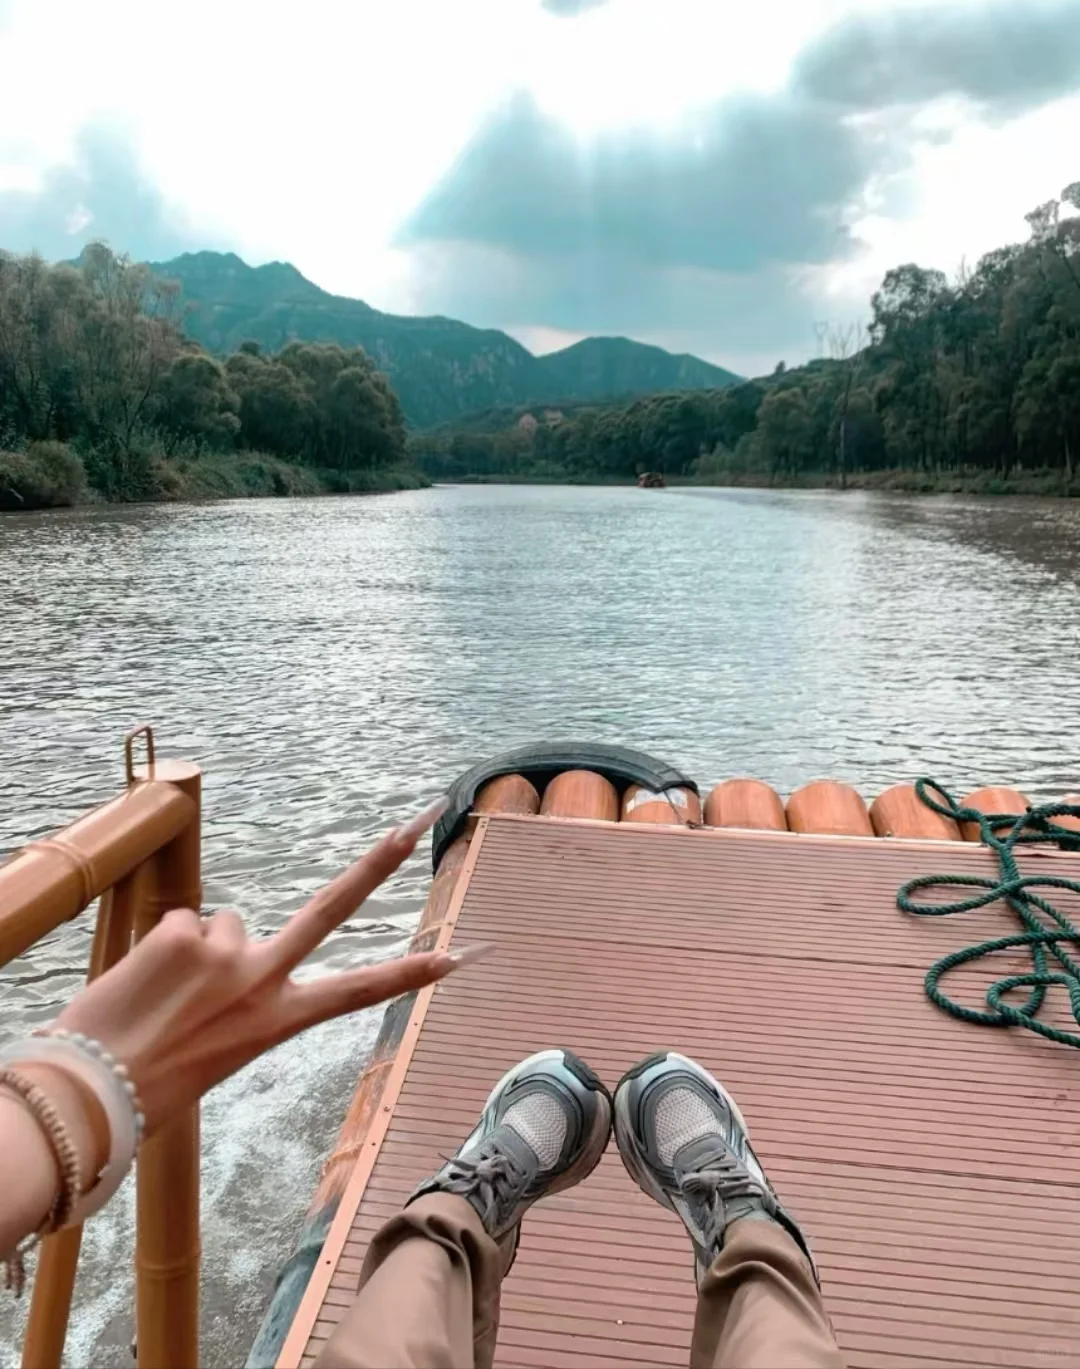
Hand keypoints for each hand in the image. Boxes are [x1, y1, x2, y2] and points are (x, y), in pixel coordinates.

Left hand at [48, 801, 464, 1135]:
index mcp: (277, 1021)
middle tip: (416, 821)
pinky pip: (181, 923)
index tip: (454, 958)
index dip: (408, 975)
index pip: (357, 993)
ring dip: (199, 949)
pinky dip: (162, 947)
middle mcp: (262, 979)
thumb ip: (238, 993)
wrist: (90, 1093)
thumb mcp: (218, 1048)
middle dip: (379, 862)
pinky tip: (142, 983)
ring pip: (224, 924)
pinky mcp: (183, 931)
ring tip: (164, 995)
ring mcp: (225, 951)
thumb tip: (231, 934)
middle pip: (332, 908)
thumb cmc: (153, 1083)